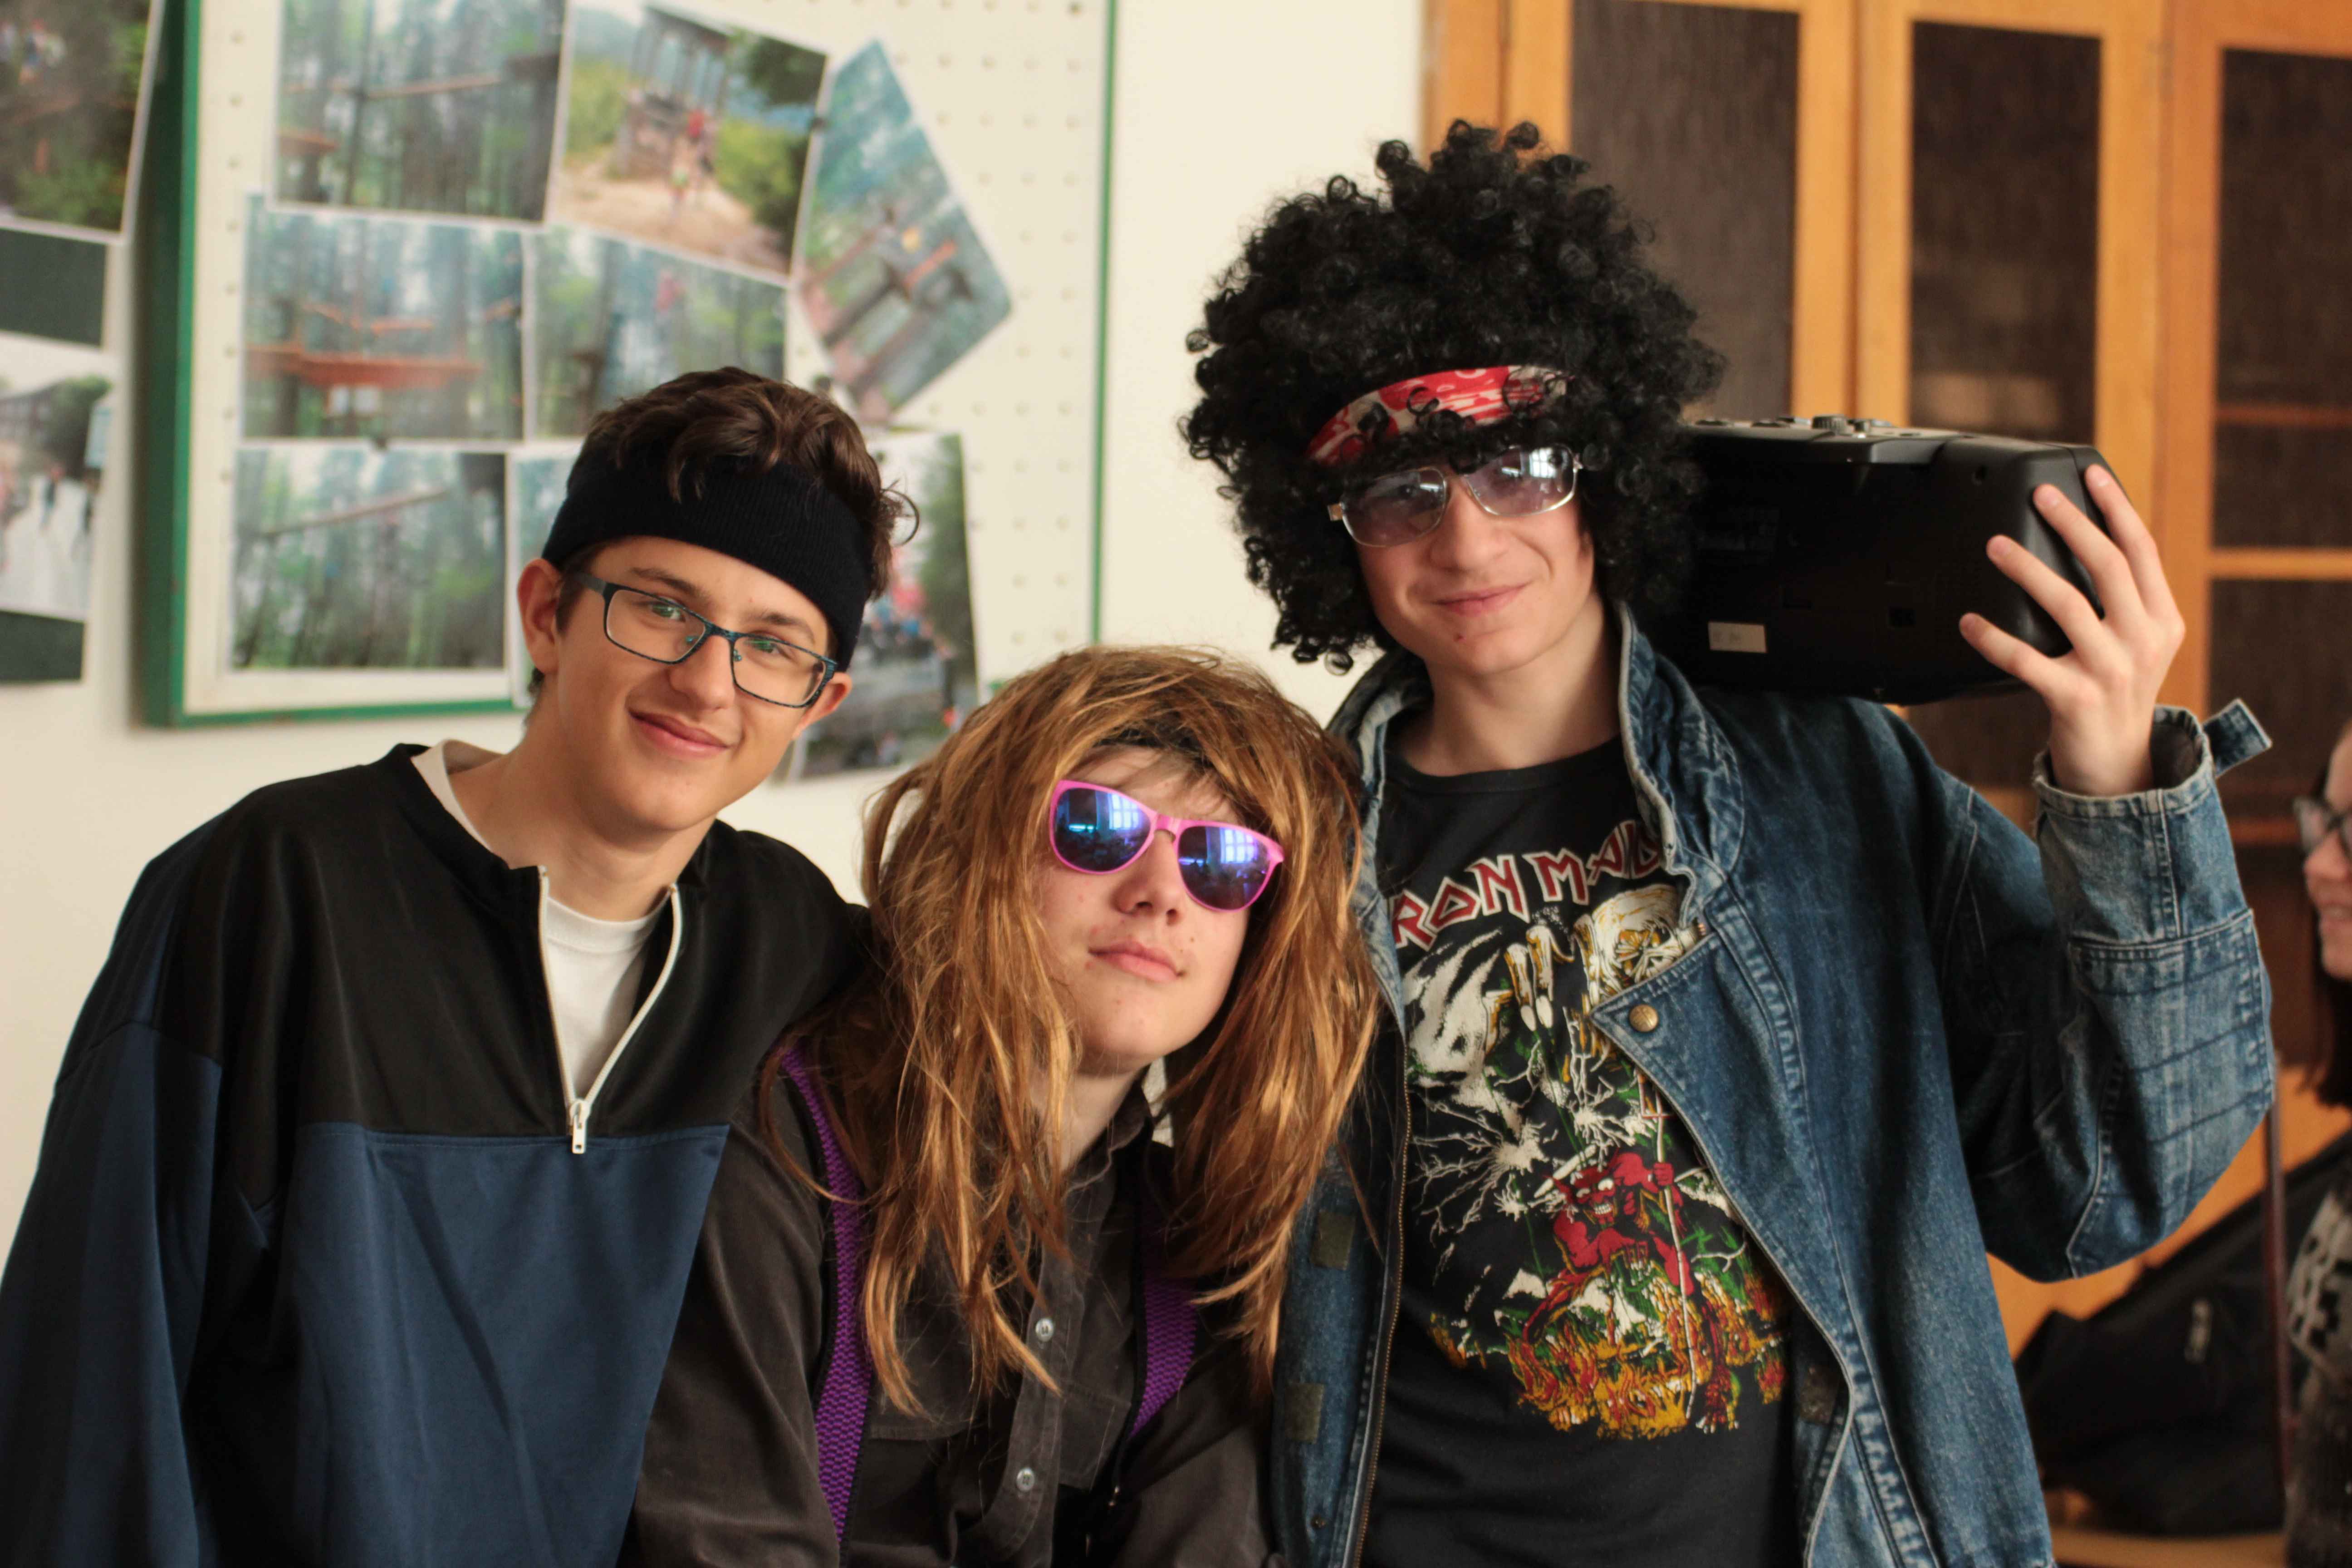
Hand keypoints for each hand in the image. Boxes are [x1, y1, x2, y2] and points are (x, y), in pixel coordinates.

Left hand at [1958, 465, 2184, 796]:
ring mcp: (2111, 670)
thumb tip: (2085, 538)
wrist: (2116, 764)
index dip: (2117, 509)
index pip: (2141, 551)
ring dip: (2027, 570)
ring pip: (2068, 604)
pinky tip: (1968, 621)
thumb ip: (2124, 599)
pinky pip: (2026, 660)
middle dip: (2072, 524)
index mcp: (2162, 619)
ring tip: (1995, 546)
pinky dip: (1993, 638)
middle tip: (2038, 496)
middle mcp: (2143, 640)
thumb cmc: (2115, 691)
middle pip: (2108, 565)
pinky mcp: (2074, 698)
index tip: (2091, 475)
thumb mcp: (2137, 643)